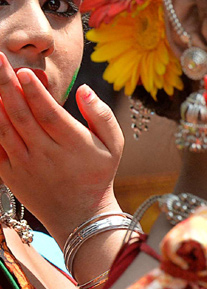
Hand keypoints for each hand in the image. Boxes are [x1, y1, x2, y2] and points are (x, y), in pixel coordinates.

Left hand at [0, 54, 122, 242]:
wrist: (81, 216)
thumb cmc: (98, 174)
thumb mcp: (114, 146)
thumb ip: (101, 116)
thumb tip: (84, 89)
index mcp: (73, 145)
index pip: (49, 114)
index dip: (35, 92)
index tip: (24, 72)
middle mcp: (47, 155)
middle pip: (22, 116)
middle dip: (7, 86)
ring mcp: (25, 166)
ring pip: (4, 129)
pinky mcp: (10, 175)